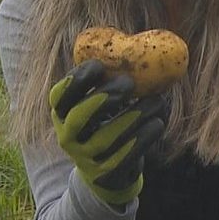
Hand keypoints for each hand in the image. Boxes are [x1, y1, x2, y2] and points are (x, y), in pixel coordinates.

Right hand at [49, 59, 164, 204]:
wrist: (106, 174)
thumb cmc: (107, 124)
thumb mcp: (99, 103)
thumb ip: (108, 79)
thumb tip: (142, 46)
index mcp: (62, 114)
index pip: (60, 96)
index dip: (76, 80)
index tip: (98, 65)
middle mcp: (68, 136)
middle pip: (81, 116)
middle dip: (105, 96)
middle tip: (129, 83)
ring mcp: (86, 158)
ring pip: (109, 136)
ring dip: (135, 115)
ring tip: (157, 101)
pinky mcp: (107, 174)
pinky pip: (127, 155)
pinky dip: (145, 136)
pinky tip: (158, 122)